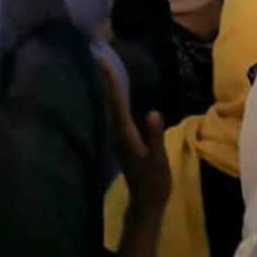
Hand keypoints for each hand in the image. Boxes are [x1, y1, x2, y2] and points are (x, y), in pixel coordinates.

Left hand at [98, 55, 169, 224]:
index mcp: (125, 132)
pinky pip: (114, 110)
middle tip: (97, 53)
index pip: (115, 100)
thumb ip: (155, 137)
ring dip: (106, 84)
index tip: (101, 59)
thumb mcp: (158, 161)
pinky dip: (112, 96)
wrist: (146, 202)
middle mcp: (116, 130)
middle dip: (104, 76)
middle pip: (108, 98)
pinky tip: (113, 90)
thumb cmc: (154, 182)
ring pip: (109, 104)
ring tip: (102, 64)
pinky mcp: (121, 137)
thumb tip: (153, 112)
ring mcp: (117, 134)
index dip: (109, 79)